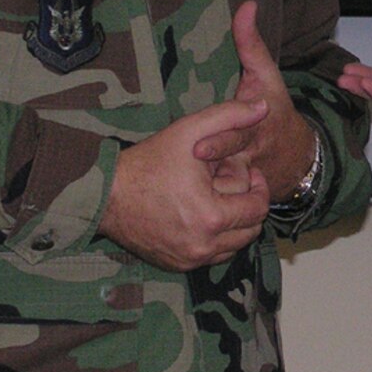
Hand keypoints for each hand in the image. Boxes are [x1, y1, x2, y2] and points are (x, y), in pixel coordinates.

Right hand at [101, 97, 271, 269]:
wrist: (107, 194)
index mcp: (212, 217)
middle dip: (245, 204)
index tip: (247, 171)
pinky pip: (212, 256)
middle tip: (226, 182)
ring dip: (232, 222)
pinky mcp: (178, 266)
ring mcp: (190, 259)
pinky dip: (214, 238)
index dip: (258, 186)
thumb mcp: (190, 130)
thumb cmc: (149, 162)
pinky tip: (199, 213)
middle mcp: (204, 246)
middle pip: (250, 229)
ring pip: (234, 245)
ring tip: (212, 196)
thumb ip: (230, 115)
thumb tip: (264, 106)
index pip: (259, 208)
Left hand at [192, 1, 316, 199]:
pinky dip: (207, 205)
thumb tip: (246, 6)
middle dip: (211, 167)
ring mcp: (249, 178)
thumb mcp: (267, 76)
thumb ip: (251, 43)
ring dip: (207, 191)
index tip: (199, 147)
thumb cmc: (277, 111)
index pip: (239, 133)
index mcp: (260, 124)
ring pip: (226, 187)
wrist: (298, 158)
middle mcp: (254, 153)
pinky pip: (223, 201)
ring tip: (181, 195)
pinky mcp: (242, 196)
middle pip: (231, 163)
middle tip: (191, 164)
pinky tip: (184, 212)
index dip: (220, 142)